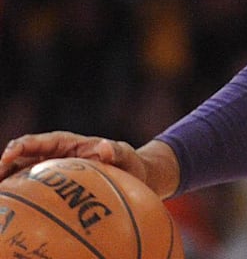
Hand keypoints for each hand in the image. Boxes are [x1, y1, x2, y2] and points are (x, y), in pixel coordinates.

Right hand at [0, 131, 146, 185]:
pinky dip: (16, 195)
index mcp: (67, 142)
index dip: (21, 146)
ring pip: (19, 172)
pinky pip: (29, 189)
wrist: (132, 177)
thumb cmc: (128, 164)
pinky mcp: (51, 185)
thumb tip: (105, 146)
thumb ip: (117, 151)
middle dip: (4, 164)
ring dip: (5, 180)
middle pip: (22, 156)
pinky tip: (8, 207)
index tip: (8, 155)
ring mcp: (49, 170)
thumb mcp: (126, 155)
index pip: (39, 141)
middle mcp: (53, 154)